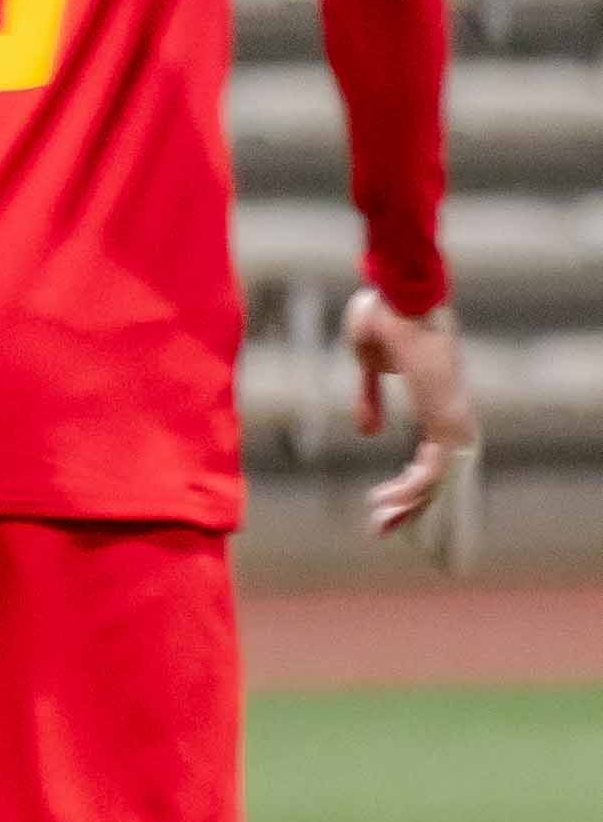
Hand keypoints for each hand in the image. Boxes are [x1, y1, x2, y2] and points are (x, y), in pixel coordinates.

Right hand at [354, 289, 481, 544]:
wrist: (400, 295)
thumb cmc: (385, 316)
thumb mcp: (368, 363)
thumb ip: (369, 398)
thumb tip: (368, 432)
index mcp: (437, 399)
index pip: (432, 455)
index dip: (409, 482)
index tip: (382, 500)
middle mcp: (452, 414)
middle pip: (441, 476)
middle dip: (412, 506)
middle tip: (382, 526)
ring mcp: (453, 417)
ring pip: (440, 481)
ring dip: (410, 506)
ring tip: (379, 522)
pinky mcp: (446, 420)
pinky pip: (434, 471)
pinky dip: (412, 492)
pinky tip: (386, 503)